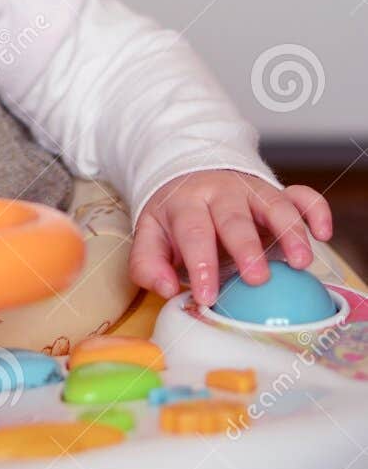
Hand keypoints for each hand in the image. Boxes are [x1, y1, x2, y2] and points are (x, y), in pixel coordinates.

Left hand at [130, 170, 332, 307]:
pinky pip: (302, 195)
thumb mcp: (150, 234)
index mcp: (186, 203)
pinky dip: (315, 210)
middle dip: (247, 248)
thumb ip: (147, 263)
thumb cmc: (174, 215)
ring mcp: (252, 191)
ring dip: (290, 232)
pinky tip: (322, 233)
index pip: (193, 233)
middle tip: (257, 278)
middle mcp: (221, 194)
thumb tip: (165, 287)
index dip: (201, 265)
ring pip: (274, 206)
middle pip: (235, 218)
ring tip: (300, 262)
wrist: (190, 172)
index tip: (208, 296)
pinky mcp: (278, 193)